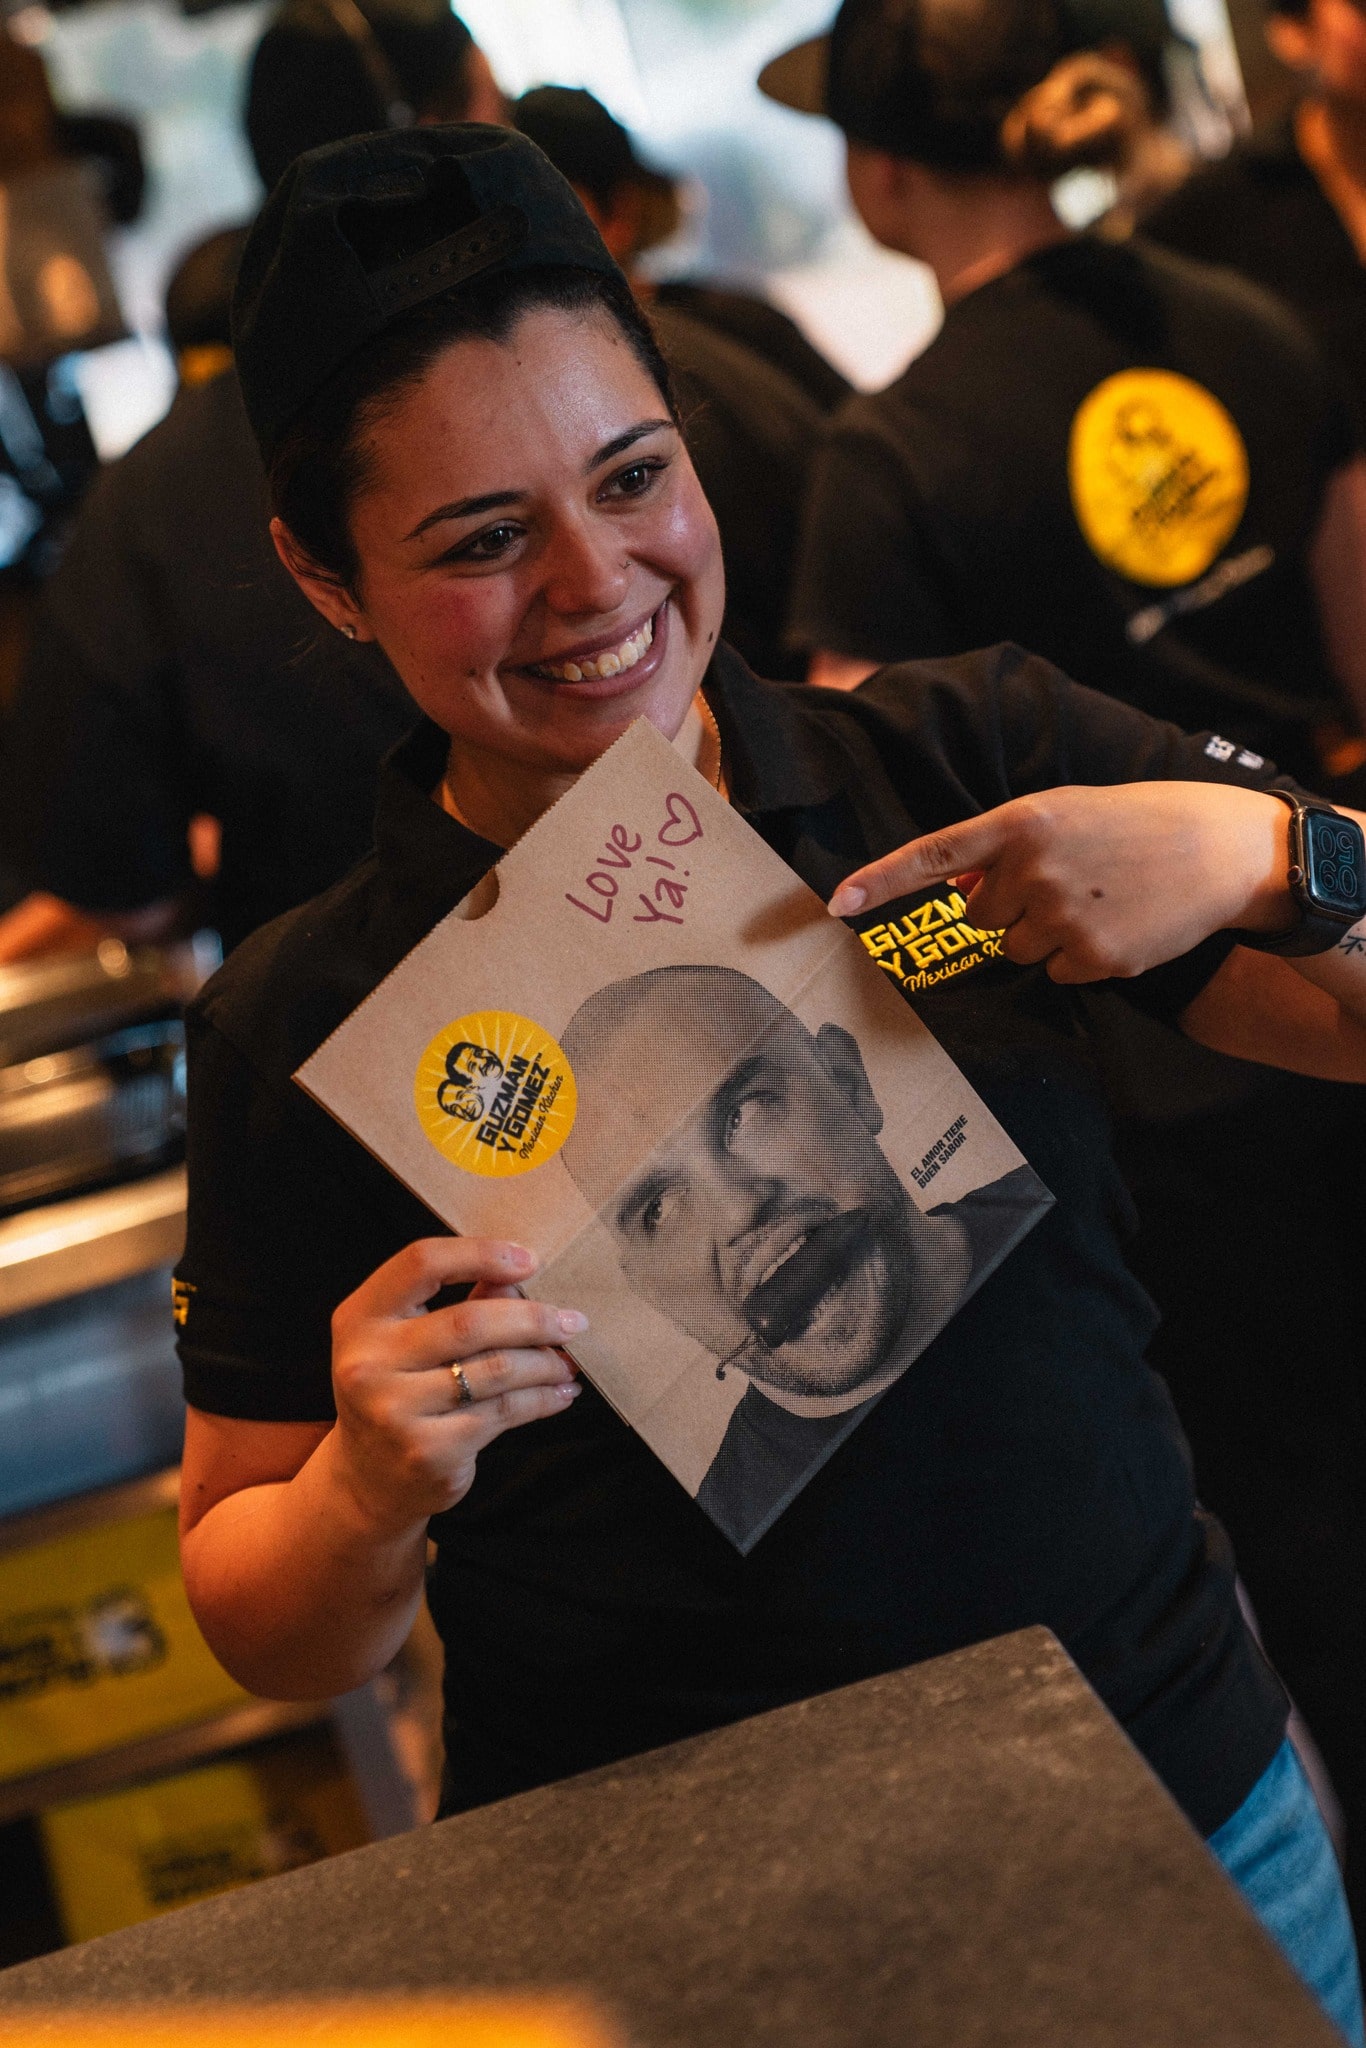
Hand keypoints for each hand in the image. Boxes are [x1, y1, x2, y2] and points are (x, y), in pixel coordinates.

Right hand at [328, 1237, 583, 1536]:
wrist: (367, 1482)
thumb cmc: (396, 1395)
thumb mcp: (405, 1343)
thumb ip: (454, 1307)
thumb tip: (517, 1278)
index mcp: (360, 1318)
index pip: (421, 1263)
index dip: (480, 1254)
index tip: (531, 1261)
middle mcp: (369, 1362)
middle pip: (470, 1322)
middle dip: (533, 1319)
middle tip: (573, 1321)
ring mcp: (395, 1410)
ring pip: (495, 1370)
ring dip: (544, 1362)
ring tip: (568, 1361)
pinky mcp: (428, 1451)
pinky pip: (503, 1412)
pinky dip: (541, 1399)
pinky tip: (560, 1394)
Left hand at [828, 781, 1295, 982]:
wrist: (1221, 851)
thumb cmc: (1138, 824)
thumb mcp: (1068, 812)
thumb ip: (1008, 846)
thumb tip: (958, 888)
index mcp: (1023, 822)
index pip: (935, 854)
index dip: (882, 881)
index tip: (837, 904)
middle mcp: (1034, 869)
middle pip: (980, 916)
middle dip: (1011, 906)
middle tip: (1067, 881)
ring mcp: (1063, 917)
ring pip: (1016, 949)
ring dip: (1046, 934)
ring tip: (1100, 899)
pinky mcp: (1093, 959)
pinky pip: (1056, 973)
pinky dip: (1080, 958)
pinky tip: (1118, 924)